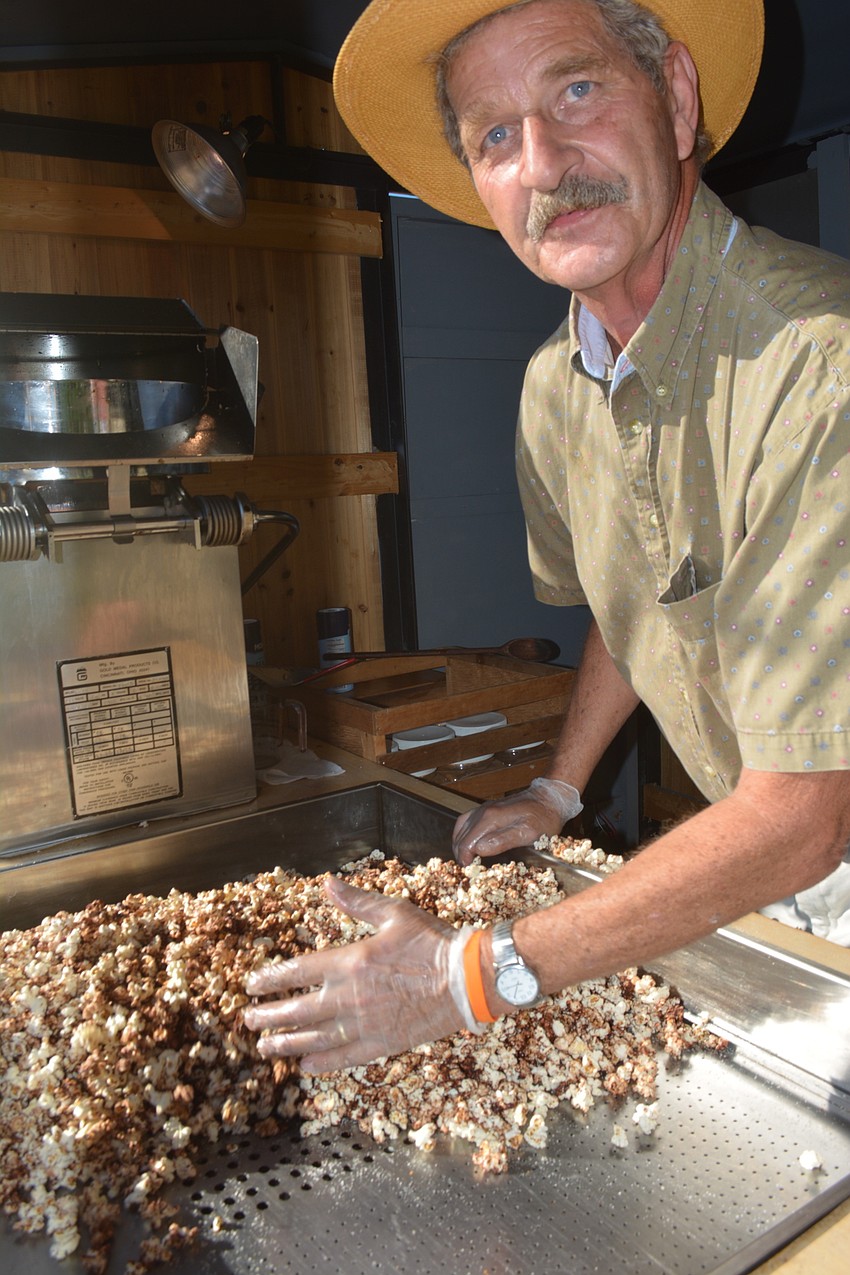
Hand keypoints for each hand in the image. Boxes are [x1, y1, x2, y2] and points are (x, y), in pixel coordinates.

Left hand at [242, 875, 481, 1072]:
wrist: (466, 979)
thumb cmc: (431, 942)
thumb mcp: (394, 913)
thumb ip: (357, 902)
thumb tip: (327, 883)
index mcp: (350, 962)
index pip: (298, 972)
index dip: (271, 980)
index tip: (251, 985)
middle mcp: (349, 997)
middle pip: (297, 1010)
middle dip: (269, 1017)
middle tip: (248, 1021)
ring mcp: (364, 1024)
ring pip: (314, 1039)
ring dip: (286, 1043)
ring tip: (266, 1048)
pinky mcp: (381, 1044)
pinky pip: (344, 1058)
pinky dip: (322, 1064)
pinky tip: (305, 1068)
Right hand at [453, 777, 582, 865]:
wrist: (551, 798)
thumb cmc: (543, 818)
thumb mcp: (528, 833)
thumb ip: (502, 841)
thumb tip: (479, 850)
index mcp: (491, 818)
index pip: (467, 842)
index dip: (465, 859)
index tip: (470, 871)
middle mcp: (484, 811)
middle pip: (461, 835)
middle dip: (460, 853)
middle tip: (466, 869)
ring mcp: (485, 808)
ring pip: (461, 826)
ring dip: (460, 843)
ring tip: (464, 858)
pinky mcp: (488, 808)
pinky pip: (467, 820)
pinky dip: (463, 833)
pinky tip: (468, 842)